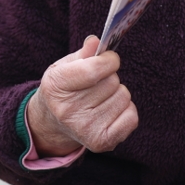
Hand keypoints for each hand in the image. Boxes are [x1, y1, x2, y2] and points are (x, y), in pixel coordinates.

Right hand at [25, 35, 138, 155]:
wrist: (52, 122)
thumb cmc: (64, 87)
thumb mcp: (65, 66)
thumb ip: (84, 53)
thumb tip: (97, 42)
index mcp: (55, 86)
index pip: (94, 70)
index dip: (108, 60)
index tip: (109, 59)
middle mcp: (67, 111)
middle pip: (112, 82)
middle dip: (109, 77)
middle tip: (95, 85)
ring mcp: (85, 129)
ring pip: (123, 96)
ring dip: (116, 94)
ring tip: (99, 99)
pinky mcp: (101, 142)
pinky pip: (132, 116)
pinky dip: (125, 110)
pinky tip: (108, 112)